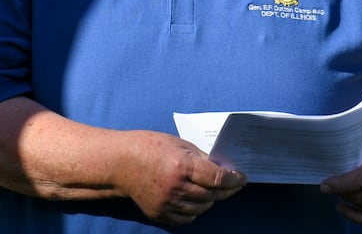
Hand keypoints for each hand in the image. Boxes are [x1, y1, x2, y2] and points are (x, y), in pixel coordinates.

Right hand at [116, 131, 246, 225]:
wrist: (119, 162)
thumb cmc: (149, 146)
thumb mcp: (178, 144)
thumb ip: (201, 158)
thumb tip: (222, 168)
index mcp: (182, 165)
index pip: (217, 178)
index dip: (234, 179)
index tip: (242, 178)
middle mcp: (176, 187)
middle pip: (212, 195)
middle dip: (226, 190)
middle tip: (234, 184)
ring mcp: (167, 203)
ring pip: (202, 208)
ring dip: (211, 199)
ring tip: (212, 189)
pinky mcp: (160, 214)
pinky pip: (187, 217)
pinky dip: (195, 209)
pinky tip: (195, 198)